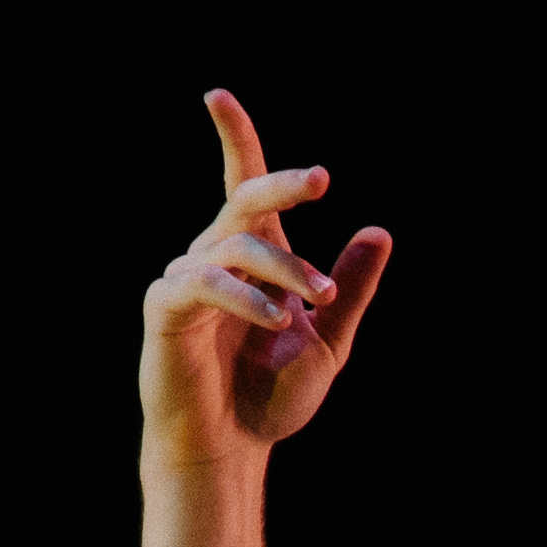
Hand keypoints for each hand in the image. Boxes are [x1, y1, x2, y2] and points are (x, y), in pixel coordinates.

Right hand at [141, 90, 390, 467]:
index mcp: (252, 258)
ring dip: (285, 267)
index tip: (217, 97)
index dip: (234, 140)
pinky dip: (245, 297)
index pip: (243, 187)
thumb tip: (380, 232)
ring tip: (319, 297)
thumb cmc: (270, 397)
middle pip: (245, 201)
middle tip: (321, 180)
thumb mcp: (328, 340)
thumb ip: (350, 289)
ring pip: (236, 244)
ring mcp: (188, 279)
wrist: (232, 449)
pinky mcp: (166, 308)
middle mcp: (216, 257)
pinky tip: (279, 317)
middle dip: (282, 185)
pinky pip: (204, 283)